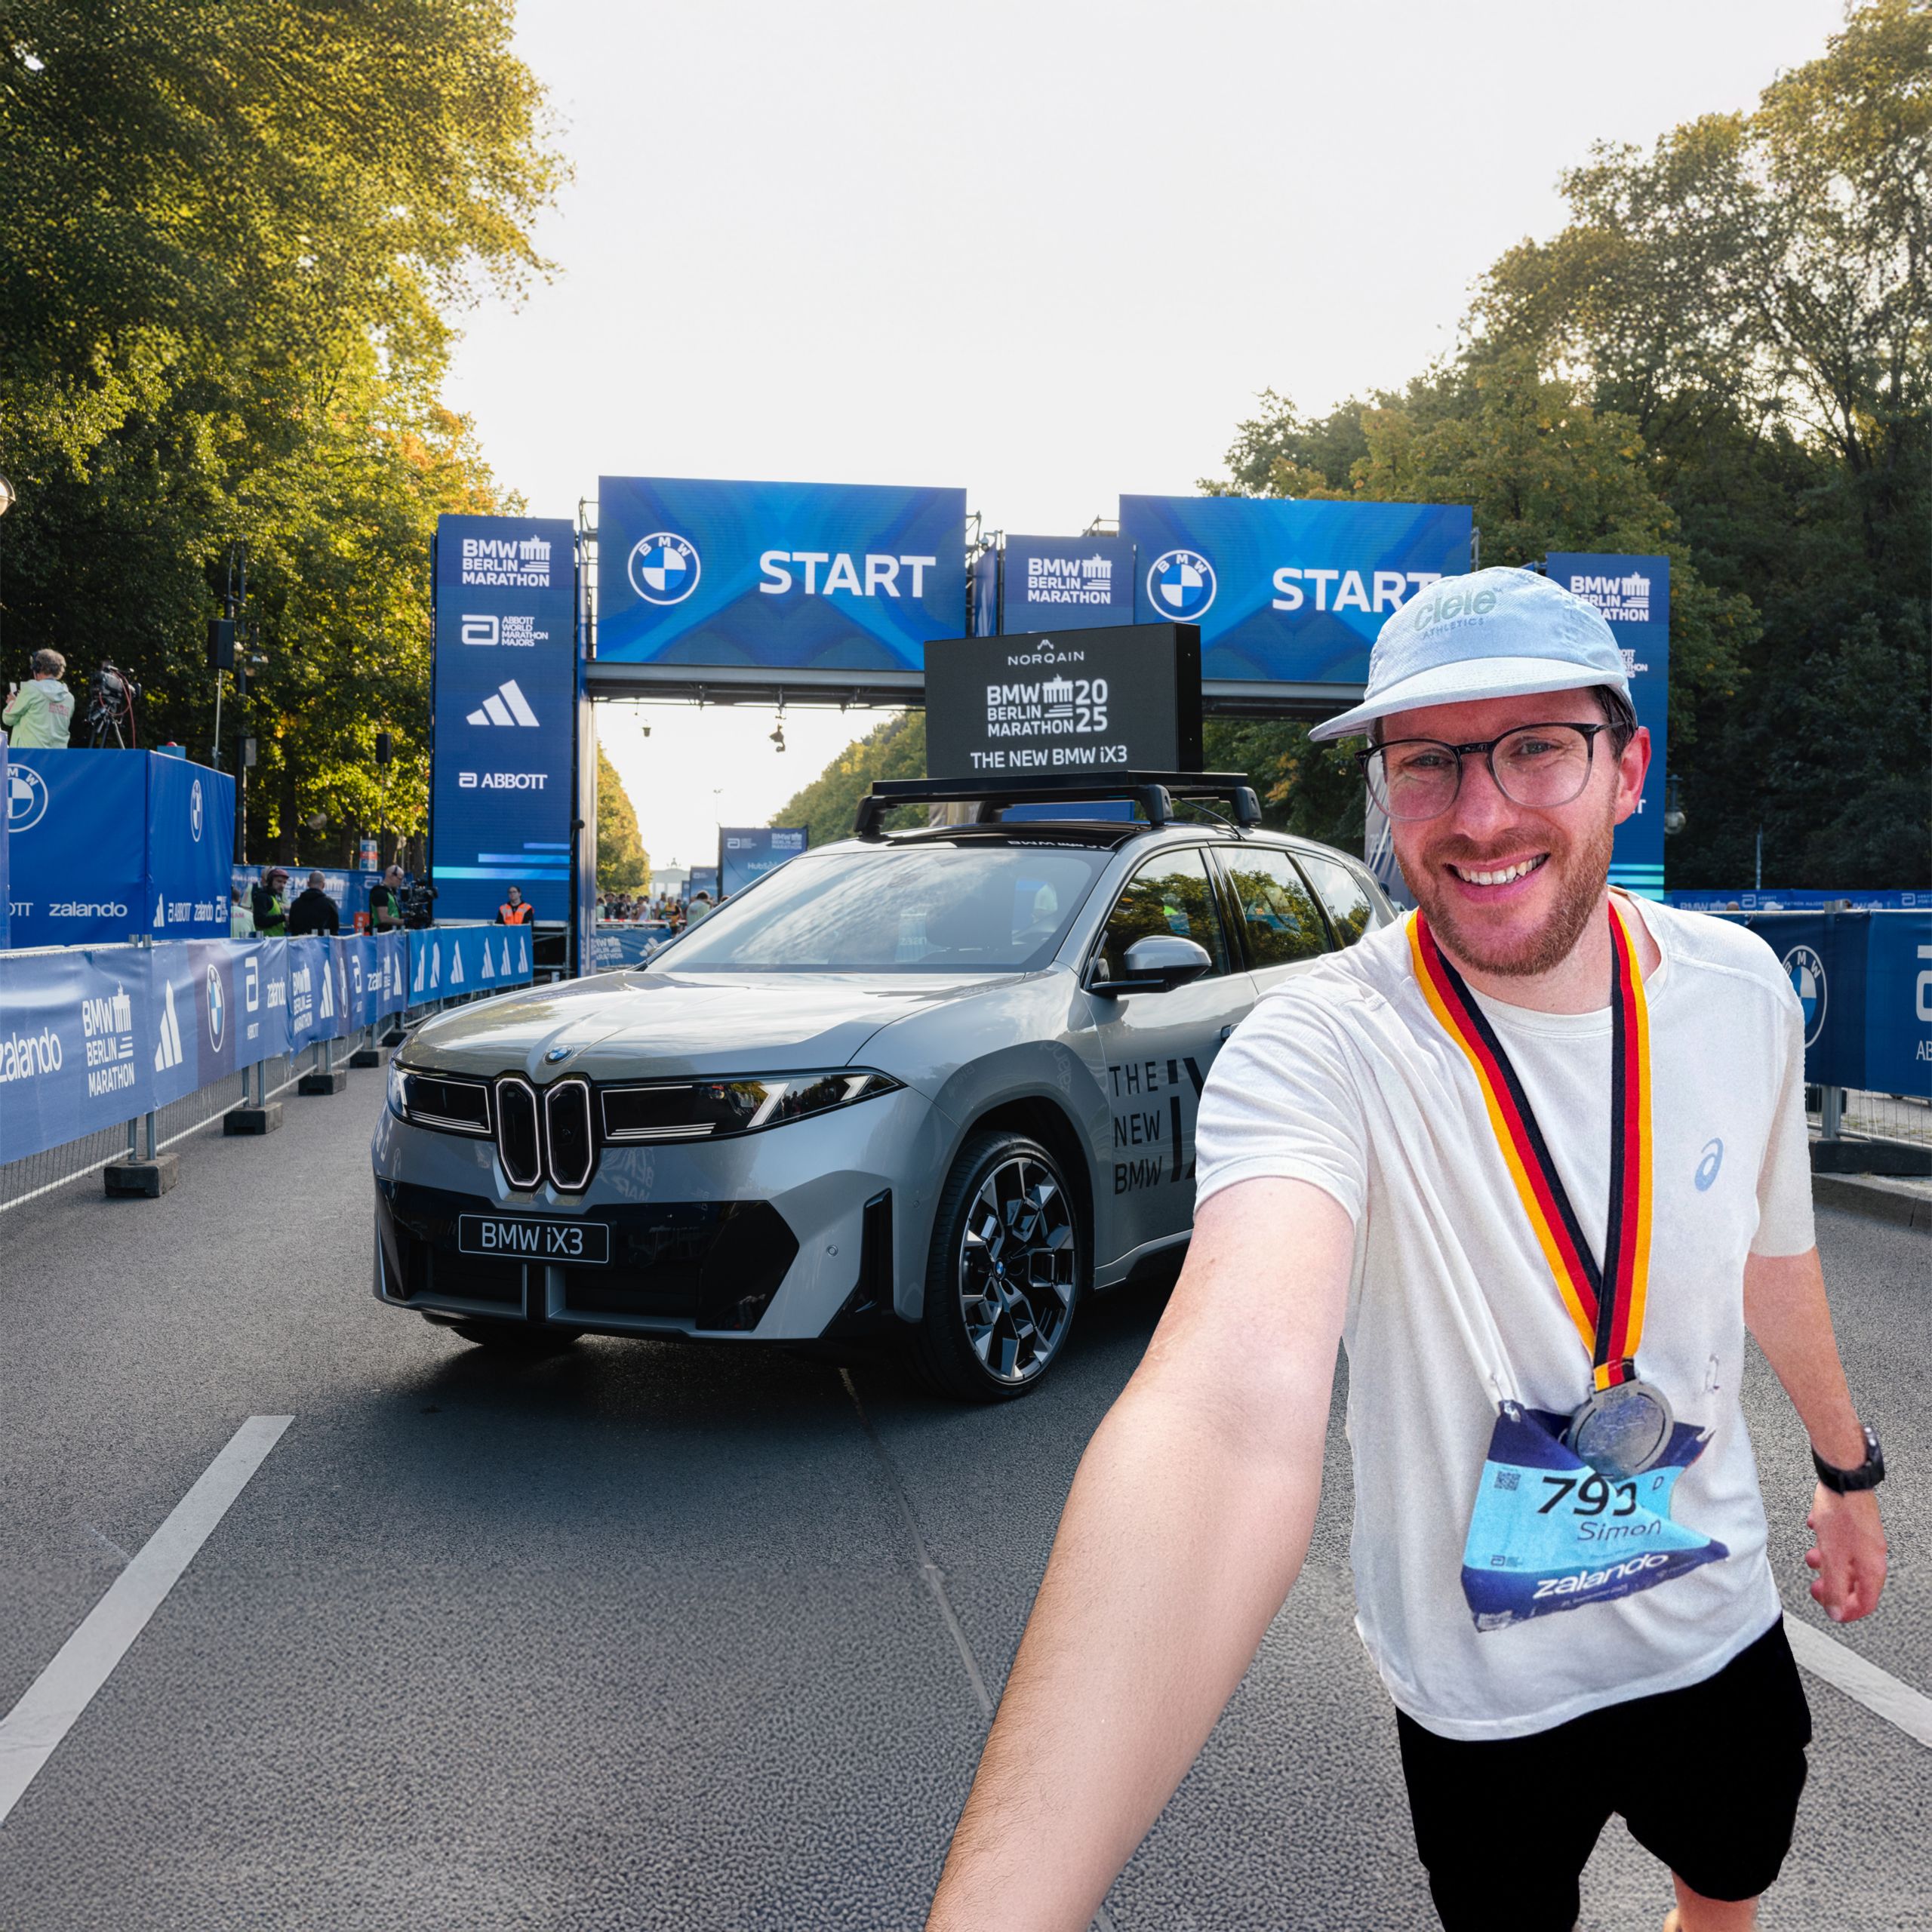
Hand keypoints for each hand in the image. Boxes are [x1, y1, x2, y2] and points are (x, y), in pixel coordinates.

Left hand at [1804, 1483, 1885, 1622]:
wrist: (1842, 1479)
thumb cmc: (1841, 1515)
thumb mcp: (1832, 1558)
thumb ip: (1834, 1586)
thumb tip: (1835, 1612)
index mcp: (1872, 1568)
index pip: (1866, 1602)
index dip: (1848, 1611)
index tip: (1831, 1612)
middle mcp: (1871, 1554)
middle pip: (1854, 1582)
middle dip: (1832, 1586)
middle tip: (1816, 1586)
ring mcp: (1863, 1538)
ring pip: (1845, 1560)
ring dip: (1826, 1562)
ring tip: (1812, 1557)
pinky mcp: (1853, 1524)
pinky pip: (1839, 1539)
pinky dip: (1826, 1540)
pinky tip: (1815, 1529)